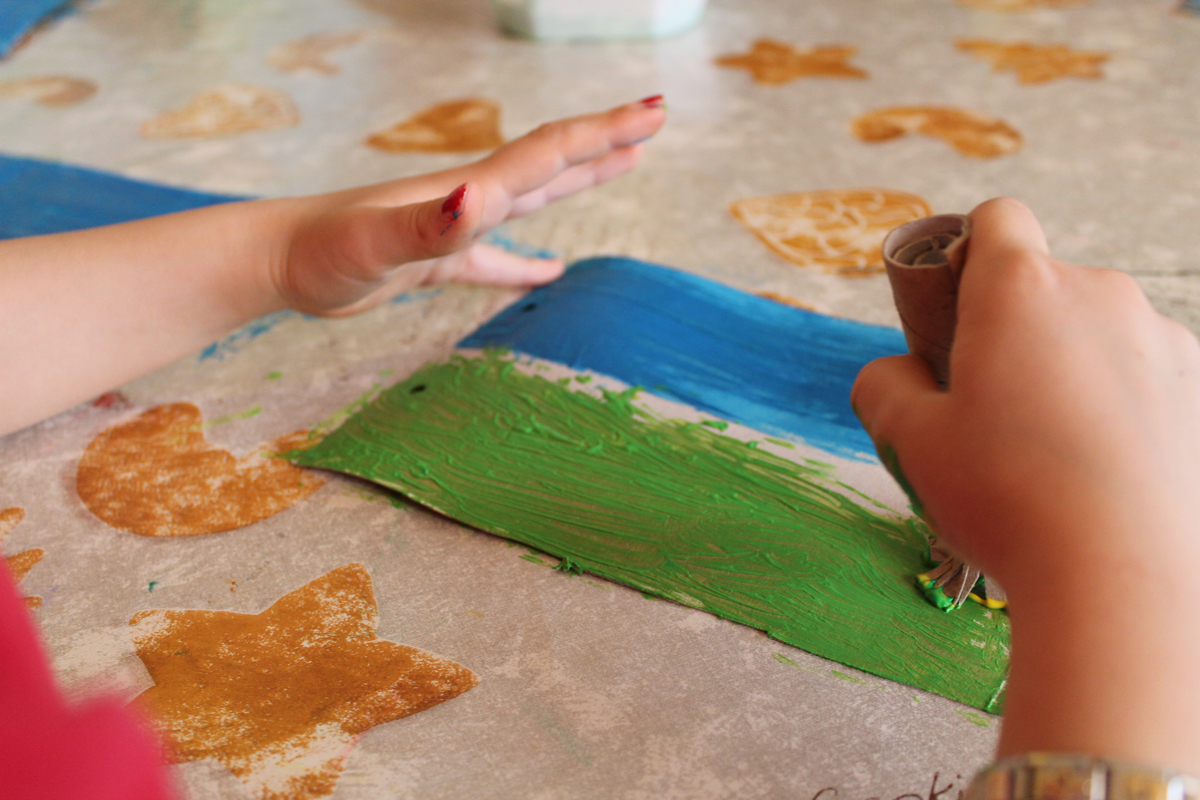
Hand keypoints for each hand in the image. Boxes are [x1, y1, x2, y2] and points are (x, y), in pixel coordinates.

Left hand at [0, 98, 664, 435]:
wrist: (273, 259)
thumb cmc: (318, 253)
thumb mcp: (374, 245)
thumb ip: (430, 225)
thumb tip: (483, 199)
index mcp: (466, 191)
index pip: (547, 154)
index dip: (603, 134)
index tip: (653, 115)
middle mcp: (467, 199)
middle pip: (550, 162)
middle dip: (605, 140)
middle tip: (653, 120)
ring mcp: (453, 226)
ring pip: (531, 199)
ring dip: (579, 180)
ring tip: (622, 163)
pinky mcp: (435, 258)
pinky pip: (495, 259)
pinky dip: (527, 265)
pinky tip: (549, 274)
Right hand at [852, 198, 1199, 772]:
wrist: (1123, 576)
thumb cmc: (1005, 496)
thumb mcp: (910, 440)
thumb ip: (885, 386)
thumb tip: (893, 373)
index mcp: (1021, 289)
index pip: (997, 218)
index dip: (967, 254)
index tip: (954, 318)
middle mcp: (1100, 293)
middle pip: (1047, 285)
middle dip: (1016, 331)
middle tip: (991, 408)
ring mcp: (1162, 340)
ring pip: (1098, 334)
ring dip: (1071, 369)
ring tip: (1053, 454)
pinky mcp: (1199, 388)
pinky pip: (1145, 377)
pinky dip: (1121, 407)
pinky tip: (1105, 474)